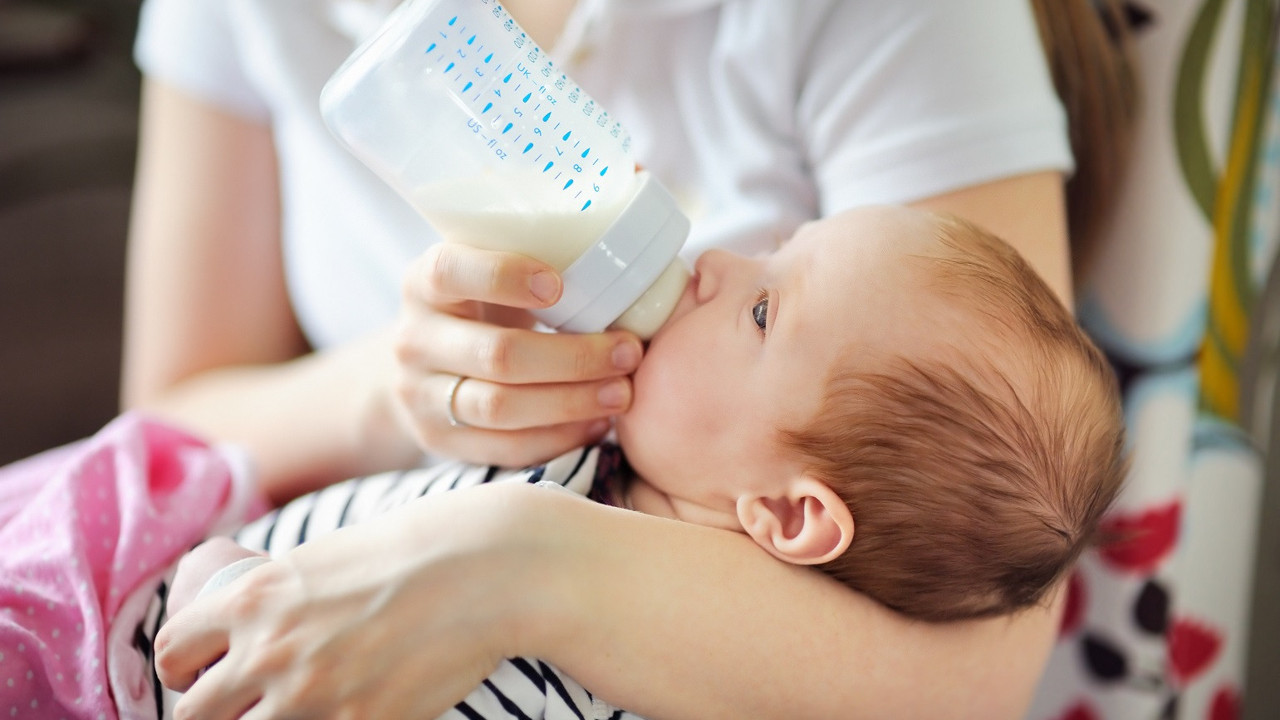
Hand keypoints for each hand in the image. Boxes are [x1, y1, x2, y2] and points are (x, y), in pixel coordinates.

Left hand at [155, 484, 542, 718]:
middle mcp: (269, 652)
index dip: (182, 668)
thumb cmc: (414, 551)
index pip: (172, 652)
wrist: (485, 569)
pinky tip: (346, 713)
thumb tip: (259, 622)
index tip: (202, 673)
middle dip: (212, 712)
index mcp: (254, 598)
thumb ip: (282, 595)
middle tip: (246, 704)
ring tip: (296, 709)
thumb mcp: (326, 558)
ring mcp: (311, 697)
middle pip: (193, 714)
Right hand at [392, 242, 643, 465]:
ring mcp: (421, 395)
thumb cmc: (482, 303)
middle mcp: (414, 338)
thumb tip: (634, 178)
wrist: (424, 365)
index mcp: (425, 280)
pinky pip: (504, 448)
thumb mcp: (489, 264)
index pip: (451, 271)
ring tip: (622, 393)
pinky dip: (558, 438)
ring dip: (572, 402)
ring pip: (501, 407)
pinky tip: (597, 424)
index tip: (560, 284)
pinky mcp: (438, 440)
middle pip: (497, 353)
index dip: (505, 276)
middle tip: (630, 351)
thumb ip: (544, 234)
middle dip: (573, 356)